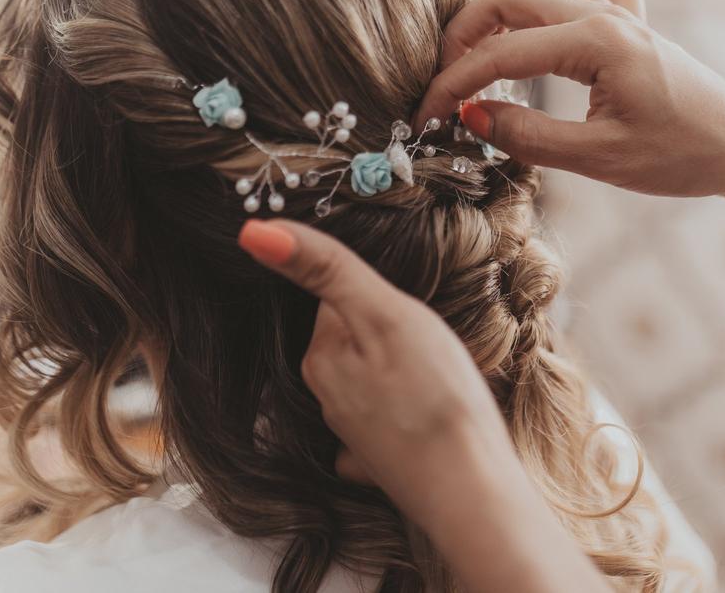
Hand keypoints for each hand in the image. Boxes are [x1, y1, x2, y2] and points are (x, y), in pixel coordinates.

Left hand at [236, 219, 609, 592]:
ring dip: (400, 373)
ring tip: (438, 381)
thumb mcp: (386, 315)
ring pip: (373, 379)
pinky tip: (429, 421)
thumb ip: (327, 269)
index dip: (380, 295)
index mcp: (323, 356)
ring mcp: (353, 435)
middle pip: (355, 338)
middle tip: (430, 345)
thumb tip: (253, 231)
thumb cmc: (436, 400)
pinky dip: (406, 416)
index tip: (411, 312)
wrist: (471, 494)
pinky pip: (389, 423)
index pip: (339, 298)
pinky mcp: (380, 465)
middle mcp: (327, 397)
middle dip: (390, 332)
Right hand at [414, 0, 724, 196]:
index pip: (501, 54)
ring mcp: (621, 13)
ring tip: (480, 53)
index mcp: (597, 41)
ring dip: (503, 8)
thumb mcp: (600, 160)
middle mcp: (606, 14)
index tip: (424, 117)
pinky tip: (549, 35)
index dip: (453, 84)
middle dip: (465, 34)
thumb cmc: (682, 157)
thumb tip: (473, 117)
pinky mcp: (631, 24)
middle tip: (444, 81)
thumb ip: (530, 138)